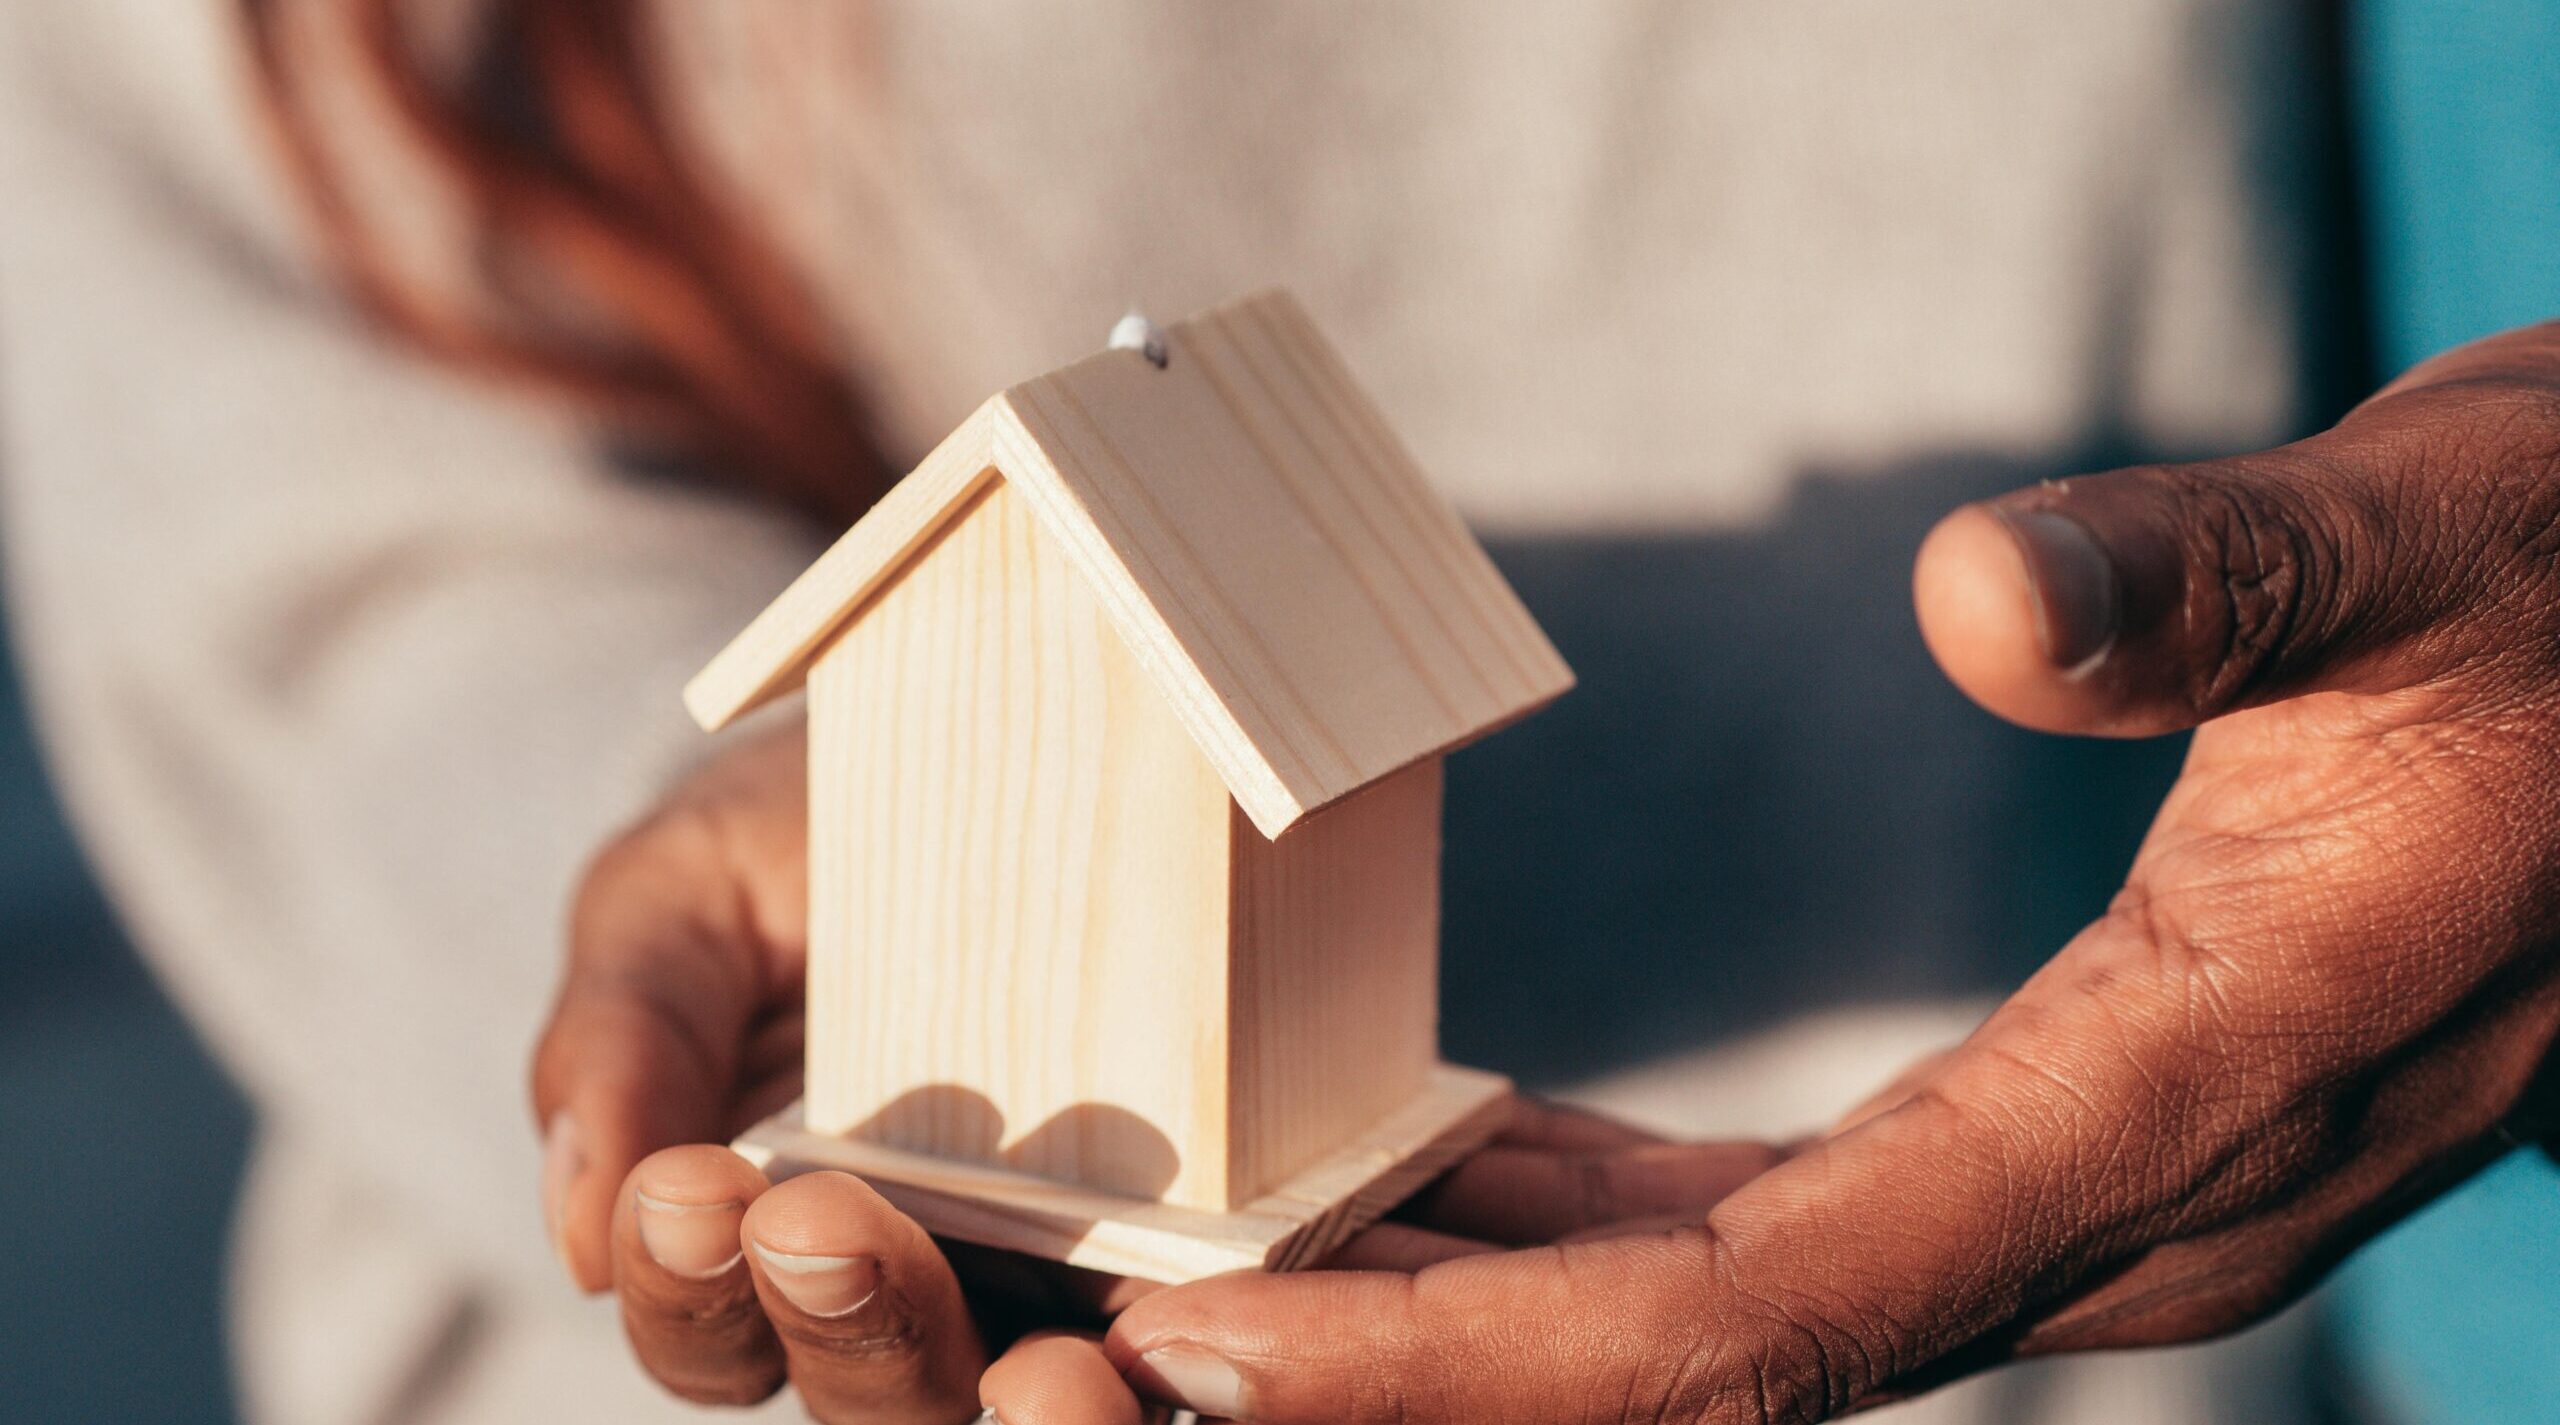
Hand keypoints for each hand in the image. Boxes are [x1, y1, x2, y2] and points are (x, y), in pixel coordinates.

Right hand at [530, 720, 1782, 1421]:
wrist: (1008, 724)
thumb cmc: (814, 825)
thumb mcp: (692, 890)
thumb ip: (624, 1034)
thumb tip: (579, 1227)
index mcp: (774, 1234)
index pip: (711, 1319)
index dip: (692, 1280)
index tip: (696, 1188)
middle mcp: (925, 1285)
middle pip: (873, 1386)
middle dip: (849, 1330)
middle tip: (826, 1233)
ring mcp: (1075, 1271)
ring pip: (1034, 1394)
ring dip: (1034, 1406)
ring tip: (1058, 1374)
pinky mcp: (1219, 1239)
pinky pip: (1218, 1323)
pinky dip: (1222, 1338)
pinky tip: (1238, 1313)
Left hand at [1097, 322, 2559, 1421]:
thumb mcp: (2432, 538)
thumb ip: (2221, 584)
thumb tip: (1980, 600)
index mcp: (2188, 1093)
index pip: (1769, 1311)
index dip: (1478, 1360)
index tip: (1222, 1346)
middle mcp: (2126, 1208)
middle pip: (1711, 1370)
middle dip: (1421, 1379)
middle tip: (1144, 1343)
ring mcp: (2091, 1189)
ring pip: (1735, 1318)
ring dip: (1489, 1315)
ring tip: (1249, 1266)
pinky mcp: (2060, 1131)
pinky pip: (1789, 1228)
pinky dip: (1599, 1226)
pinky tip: (1457, 1169)